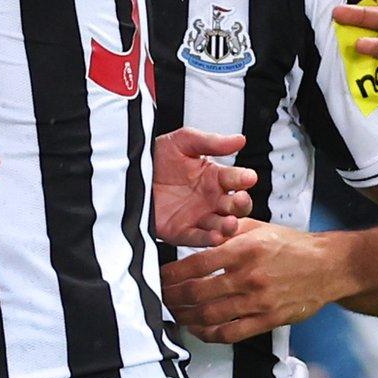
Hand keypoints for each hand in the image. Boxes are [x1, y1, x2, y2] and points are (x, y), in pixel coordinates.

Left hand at [153, 127, 253, 247]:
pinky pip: (198, 238)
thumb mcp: (182, 142)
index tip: (249, 177)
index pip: (235, 178)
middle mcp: (210, 198)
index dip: (243, 178)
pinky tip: (215, 236)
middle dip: (241, 204)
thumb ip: (211, 142)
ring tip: (230, 223)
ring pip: (220, 224)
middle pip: (234, 205)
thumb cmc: (156, 158)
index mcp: (214, 177)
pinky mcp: (182, 232)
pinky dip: (208, 239)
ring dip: (228, 226)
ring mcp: (198, 216)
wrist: (129, 175)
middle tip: (240, 199)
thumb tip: (239, 139)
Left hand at [161, 219, 340, 342]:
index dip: (171, 274)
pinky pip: (231, 334)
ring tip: (174, 314)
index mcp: (244, 249)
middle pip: (196, 293)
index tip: (159, 276)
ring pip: (209, 316)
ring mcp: (258, 301)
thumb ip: (228, 230)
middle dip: (171, 298)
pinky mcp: (267, 320)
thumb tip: (200, 232)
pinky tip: (198, 329)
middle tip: (160, 298)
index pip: (195, 264)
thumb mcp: (259, 227)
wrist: (327, 266)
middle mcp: (248, 276)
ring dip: (185, 317)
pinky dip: (208, 334)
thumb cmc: (291, 245)